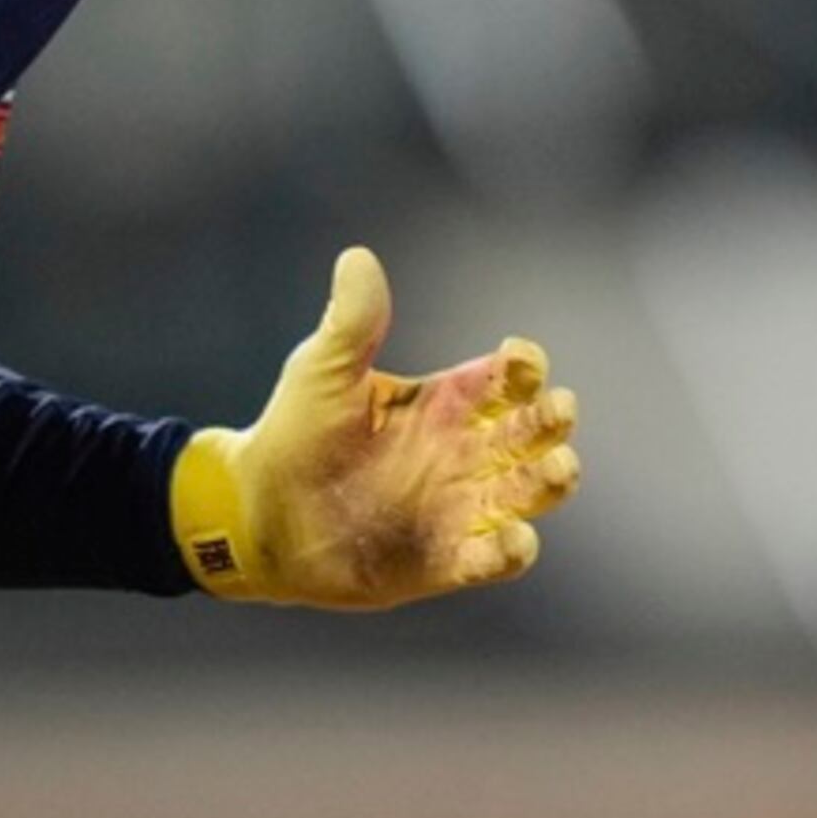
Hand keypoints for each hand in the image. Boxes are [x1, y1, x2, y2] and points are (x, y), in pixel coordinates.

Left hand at [170, 246, 576, 609]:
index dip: (523, 367)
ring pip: (529, 493)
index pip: (506, 379)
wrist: (258, 513)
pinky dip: (512, 550)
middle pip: (534, 433)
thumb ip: (351, 322)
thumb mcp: (321, 371)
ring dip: (550, 481)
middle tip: (556, 411)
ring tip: (558, 468)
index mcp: (443, 403)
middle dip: (552, 421)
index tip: (516, 359)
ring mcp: (458, 508)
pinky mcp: (443, 560)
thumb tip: (358, 257)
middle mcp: (462, 454)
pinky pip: (493, 559)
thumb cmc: (292, 434)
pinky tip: (514, 538)